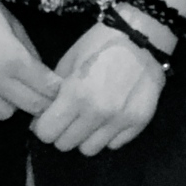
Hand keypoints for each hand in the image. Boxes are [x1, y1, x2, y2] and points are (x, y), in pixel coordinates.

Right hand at [0, 0, 62, 125]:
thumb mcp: (11, 21)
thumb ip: (28, 50)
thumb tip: (41, 73)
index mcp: (10, 57)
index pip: (45, 87)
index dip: (56, 89)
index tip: (57, 88)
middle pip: (30, 106)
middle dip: (40, 100)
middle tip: (39, 91)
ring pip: (3, 114)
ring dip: (11, 103)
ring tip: (7, 88)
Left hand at [31, 21, 167, 153]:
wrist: (143, 35)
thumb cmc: (101, 42)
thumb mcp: (71, 59)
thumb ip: (55, 90)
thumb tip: (43, 115)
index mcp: (76, 94)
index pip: (47, 133)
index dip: (43, 126)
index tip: (48, 118)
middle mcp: (97, 113)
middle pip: (66, 144)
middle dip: (62, 132)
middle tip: (68, 116)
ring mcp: (119, 121)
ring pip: (89, 150)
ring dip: (85, 136)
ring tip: (89, 118)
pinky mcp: (138, 123)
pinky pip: (114, 144)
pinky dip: (108, 135)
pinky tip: (109, 116)